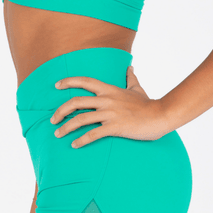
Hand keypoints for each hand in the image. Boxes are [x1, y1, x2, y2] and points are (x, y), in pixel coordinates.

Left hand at [50, 65, 165, 147]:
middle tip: (52, 119)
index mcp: (109, 89)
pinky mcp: (115, 127)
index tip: (57, 85)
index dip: (69, 81)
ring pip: (81, 119)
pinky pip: (93, 134)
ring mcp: (110, 113)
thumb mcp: (137, 88)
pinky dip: (81, 140)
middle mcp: (106, 99)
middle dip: (61, 110)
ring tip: (58, 134)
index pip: (85, 81)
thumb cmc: (147, 104)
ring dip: (66, 127)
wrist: (160, 115)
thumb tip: (130, 67)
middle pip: (76, 102)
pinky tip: (74, 145)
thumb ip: (130, 78)